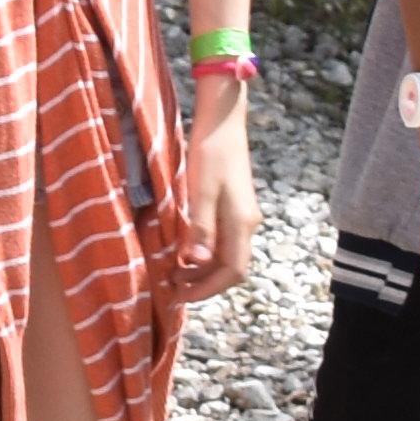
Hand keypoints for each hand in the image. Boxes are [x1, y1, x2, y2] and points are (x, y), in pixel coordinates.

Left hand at [171, 104, 260, 304]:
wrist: (222, 123)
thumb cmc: (210, 153)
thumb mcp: (200, 190)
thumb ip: (201, 227)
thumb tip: (198, 262)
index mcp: (241, 224)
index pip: (232, 272)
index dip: (208, 289)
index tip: (181, 297)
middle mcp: (246, 225)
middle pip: (231, 268)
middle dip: (204, 282)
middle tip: (173, 288)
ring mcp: (242, 217)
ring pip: (227, 255)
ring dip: (203, 269)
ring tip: (174, 273)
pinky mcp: (234, 207)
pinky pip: (223, 241)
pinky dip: (204, 252)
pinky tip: (185, 251)